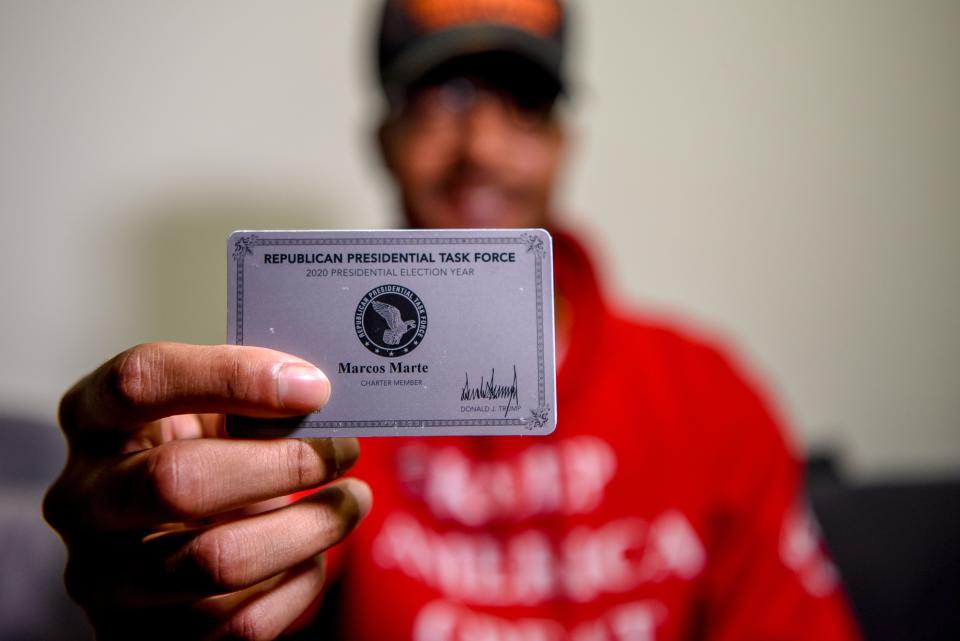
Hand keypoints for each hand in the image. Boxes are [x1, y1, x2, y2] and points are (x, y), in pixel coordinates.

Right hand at [43, 342, 370, 639]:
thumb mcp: (210, 418)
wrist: (168, 555)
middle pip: (177, 480)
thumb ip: (247, 401)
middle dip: (282, 464)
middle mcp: (82, 500)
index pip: (140, 381)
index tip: (314, 387)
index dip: (231, 377)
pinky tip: (316, 554)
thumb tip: (317, 396)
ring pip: (218, 561)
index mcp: (94, 421)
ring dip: (308, 528)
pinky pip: (243, 622)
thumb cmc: (202, 463)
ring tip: (352, 500)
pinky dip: (298, 582)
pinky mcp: (144, 640)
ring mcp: (104, 579)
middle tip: (342, 449)